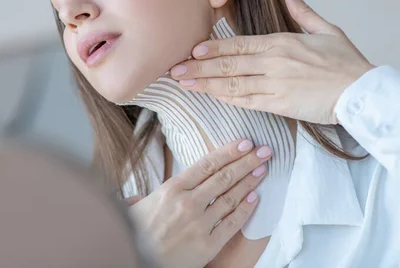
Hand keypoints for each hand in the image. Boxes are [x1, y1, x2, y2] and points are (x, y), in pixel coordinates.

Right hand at [129, 139, 271, 267]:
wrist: (137, 263)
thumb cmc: (135, 236)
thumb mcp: (134, 209)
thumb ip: (144, 198)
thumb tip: (138, 198)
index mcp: (171, 189)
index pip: (207, 165)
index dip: (229, 152)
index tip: (245, 143)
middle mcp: (188, 203)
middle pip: (224, 177)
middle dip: (247, 161)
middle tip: (265, 151)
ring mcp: (200, 224)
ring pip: (231, 197)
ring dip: (250, 181)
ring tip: (263, 169)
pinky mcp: (208, 245)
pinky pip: (231, 223)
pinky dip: (245, 209)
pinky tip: (255, 197)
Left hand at [169, 0, 374, 124]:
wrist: (363, 92)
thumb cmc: (347, 62)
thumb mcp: (327, 30)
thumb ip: (303, 11)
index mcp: (282, 42)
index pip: (239, 43)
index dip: (213, 47)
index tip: (192, 50)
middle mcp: (273, 62)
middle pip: (228, 64)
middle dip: (199, 68)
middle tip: (174, 70)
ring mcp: (275, 84)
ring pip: (232, 84)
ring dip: (205, 84)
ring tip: (183, 84)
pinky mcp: (280, 105)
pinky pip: (247, 101)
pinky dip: (226, 99)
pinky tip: (210, 97)